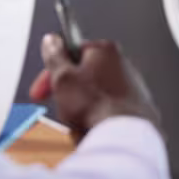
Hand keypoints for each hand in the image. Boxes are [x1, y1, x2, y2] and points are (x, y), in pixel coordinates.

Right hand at [27, 34, 159, 141]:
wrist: (124, 137)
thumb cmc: (95, 106)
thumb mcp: (62, 78)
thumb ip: (54, 56)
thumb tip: (51, 40)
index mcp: (104, 50)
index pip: (71, 52)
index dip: (51, 72)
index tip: (42, 88)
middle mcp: (122, 64)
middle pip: (83, 76)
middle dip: (67, 93)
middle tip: (60, 107)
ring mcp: (132, 87)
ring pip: (94, 96)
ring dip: (81, 108)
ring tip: (78, 123)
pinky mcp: (136, 109)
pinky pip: (108, 111)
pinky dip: (99, 118)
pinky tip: (93, 129)